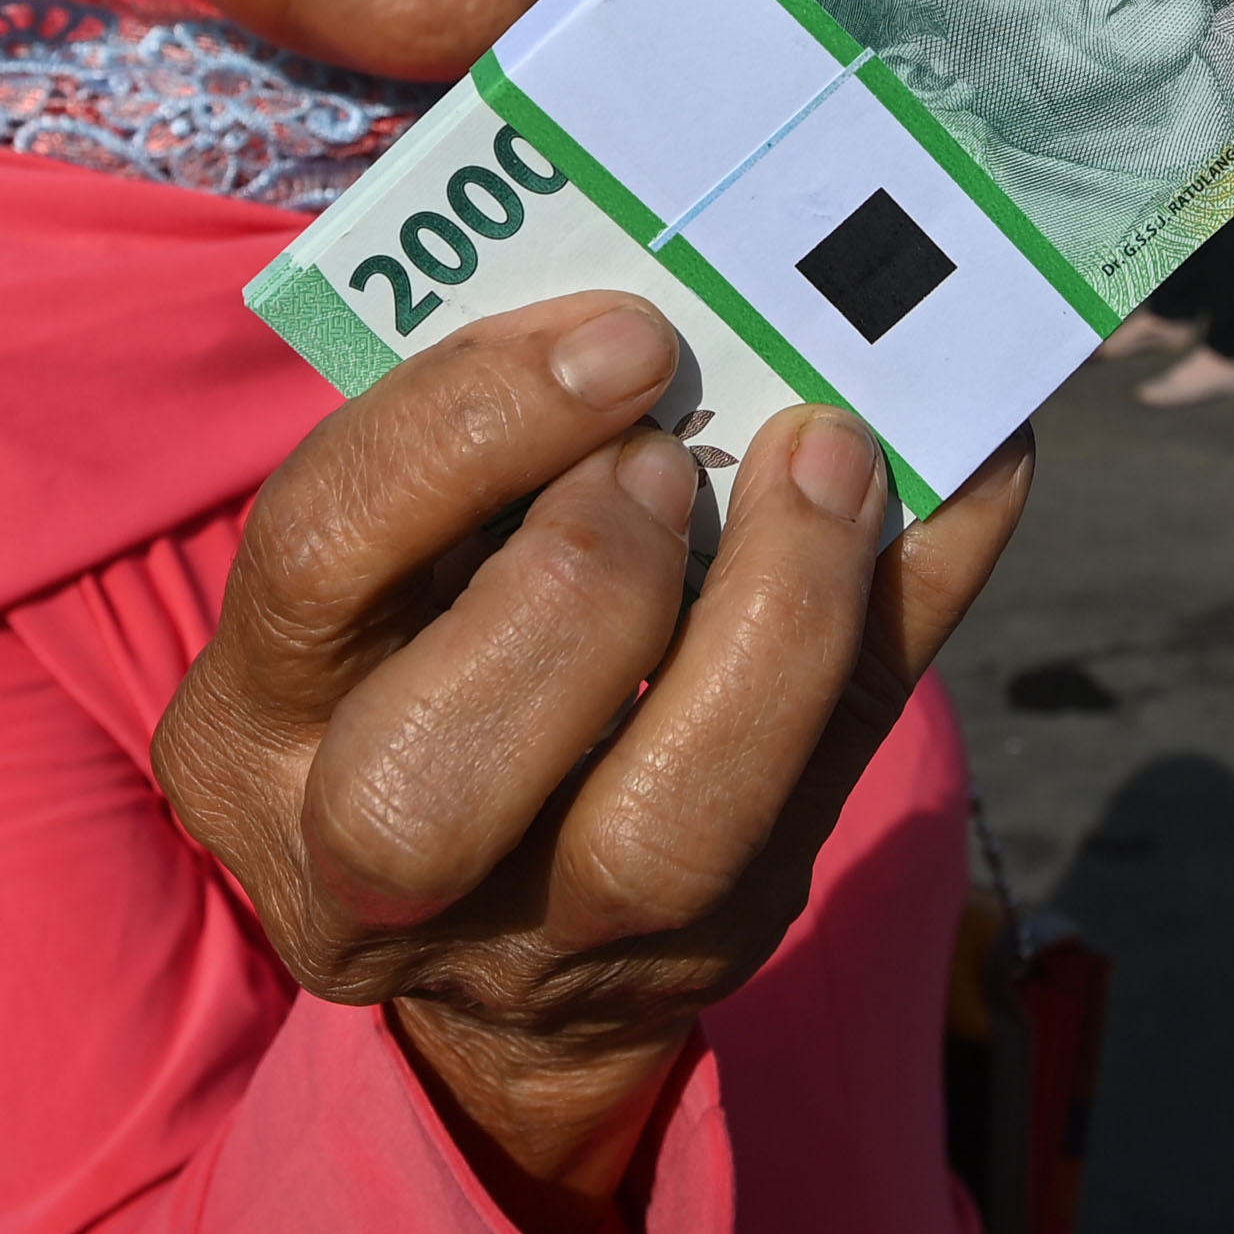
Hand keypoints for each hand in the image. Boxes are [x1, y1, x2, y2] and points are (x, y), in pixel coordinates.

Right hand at [155, 292, 1030, 1233]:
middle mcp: (365, 867)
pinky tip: (976, 477)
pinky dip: (911, 615)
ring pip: (657, 841)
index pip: (319, 560)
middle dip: (581, 589)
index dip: (465, 431)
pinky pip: (830, 788)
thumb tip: (657, 285)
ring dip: (772, 628)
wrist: (488, 928)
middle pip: (429, 788)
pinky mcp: (707, 949)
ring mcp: (547, 939)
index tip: (618, 336)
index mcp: (257, 721)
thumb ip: (481, 450)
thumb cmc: (430, 658)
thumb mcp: (391, 566)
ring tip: (831, 464)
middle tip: (677, 451)